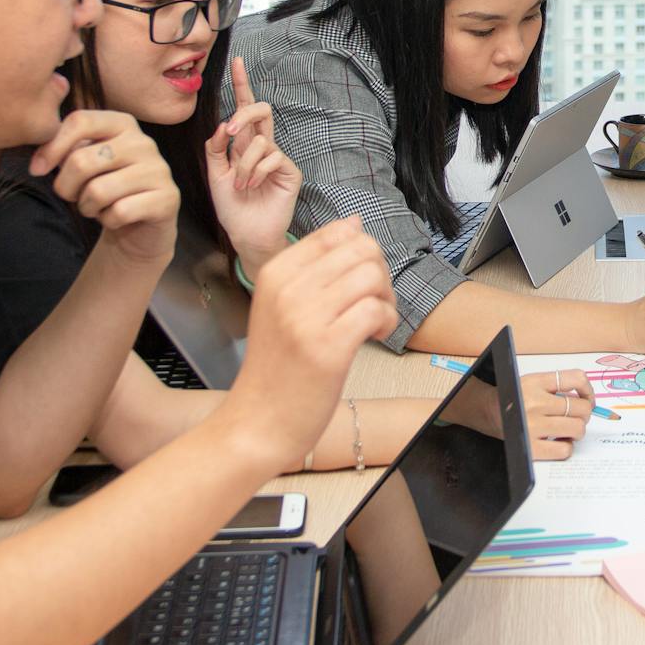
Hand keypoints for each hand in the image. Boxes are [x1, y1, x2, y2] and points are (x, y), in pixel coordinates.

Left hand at [30, 110, 178, 264]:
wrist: (138, 226)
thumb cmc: (105, 189)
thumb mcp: (83, 163)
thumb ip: (63, 149)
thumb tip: (38, 159)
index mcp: (122, 124)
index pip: (80, 121)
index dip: (51, 147)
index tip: (37, 169)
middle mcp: (144, 142)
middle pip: (82, 160)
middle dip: (66, 187)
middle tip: (74, 196)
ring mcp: (159, 170)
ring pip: (98, 191)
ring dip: (87, 207)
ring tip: (96, 207)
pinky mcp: (167, 198)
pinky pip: (119, 212)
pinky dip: (108, 221)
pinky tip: (116, 218)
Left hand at [207, 57, 302, 268]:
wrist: (246, 235)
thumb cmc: (232, 208)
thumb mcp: (215, 175)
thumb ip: (215, 149)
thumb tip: (222, 125)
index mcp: (244, 144)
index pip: (245, 109)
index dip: (242, 84)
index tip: (237, 61)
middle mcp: (263, 146)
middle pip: (260, 111)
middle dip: (243, 115)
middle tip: (230, 132)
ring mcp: (278, 158)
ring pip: (260, 140)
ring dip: (243, 164)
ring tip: (240, 185)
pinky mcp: (290, 170)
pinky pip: (272, 157)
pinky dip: (256, 172)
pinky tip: (253, 187)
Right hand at [228, 219, 398, 466]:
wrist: (257, 422)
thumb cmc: (277, 367)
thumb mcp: (284, 304)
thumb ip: (317, 264)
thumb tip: (354, 223)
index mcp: (275, 272)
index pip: (335, 232)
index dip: (361, 253)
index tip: (357, 282)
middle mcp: (288, 288)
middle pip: (361, 249)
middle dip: (379, 273)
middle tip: (372, 302)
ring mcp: (306, 317)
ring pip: (372, 275)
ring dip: (386, 297)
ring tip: (373, 321)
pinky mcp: (328, 348)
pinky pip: (376, 310)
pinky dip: (387, 322)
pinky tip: (374, 337)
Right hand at [521, 370, 592, 460]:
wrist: (488, 412)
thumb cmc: (515, 397)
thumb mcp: (533, 382)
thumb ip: (557, 386)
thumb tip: (587, 400)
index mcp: (537, 382)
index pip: (576, 378)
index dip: (589, 390)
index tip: (588, 398)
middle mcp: (535, 402)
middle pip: (581, 408)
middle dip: (584, 414)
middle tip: (575, 416)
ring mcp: (533, 426)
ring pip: (577, 428)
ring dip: (577, 430)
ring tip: (567, 429)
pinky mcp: (532, 448)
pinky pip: (565, 449)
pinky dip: (566, 447)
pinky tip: (558, 441)